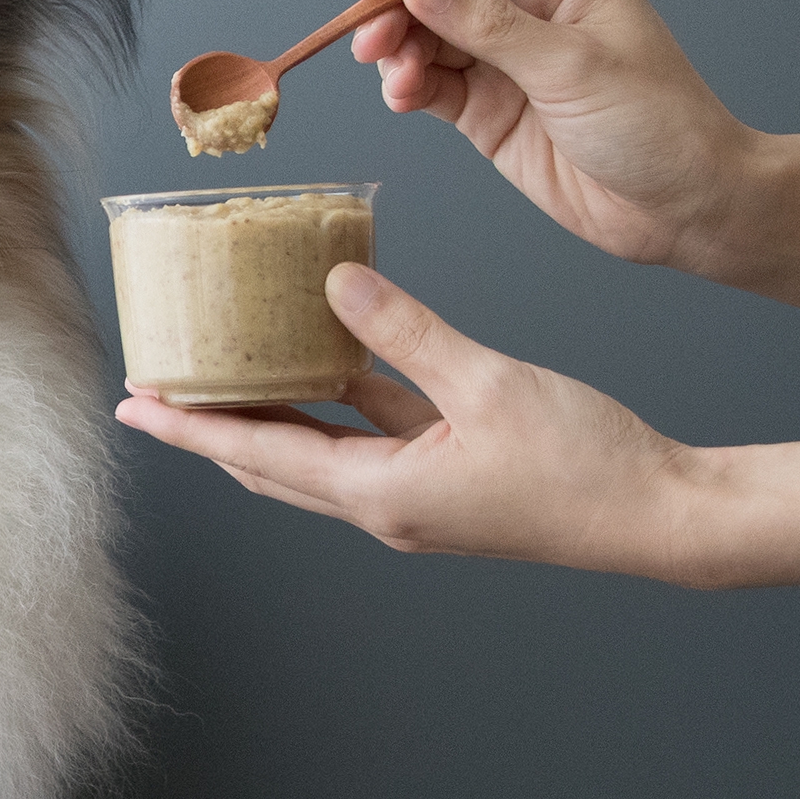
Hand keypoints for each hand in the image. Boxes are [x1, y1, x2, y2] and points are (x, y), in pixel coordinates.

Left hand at [115, 263, 701, 581]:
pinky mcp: (446, 479)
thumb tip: (334, 283)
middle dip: (209, 426)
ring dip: (269, 413)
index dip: (190, 427)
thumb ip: (405, 329)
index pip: (257, 454)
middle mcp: (385, 506)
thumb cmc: (586, 464)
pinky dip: (341, 400)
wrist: (665, 515)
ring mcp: (415, 496)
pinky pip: (372, 436)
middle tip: (156, 386)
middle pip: (270, 462)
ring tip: (222, 368)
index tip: (134, 406)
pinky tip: (326, 352)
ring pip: (317, 450)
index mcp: (382, 494)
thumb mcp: (486, 381)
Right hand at [347, 0, 750, 272]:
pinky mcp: (486, 106)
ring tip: (395, 79)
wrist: (683, 208)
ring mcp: (504, 58)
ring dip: (398, 53)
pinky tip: (403, 97)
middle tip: (370, 43)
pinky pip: (431, 83)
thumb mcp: (570, 66)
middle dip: (396, 11)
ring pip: (425, 37)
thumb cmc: (656, 124)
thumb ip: (487, 24)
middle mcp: (528, 6)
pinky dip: (407, 86)